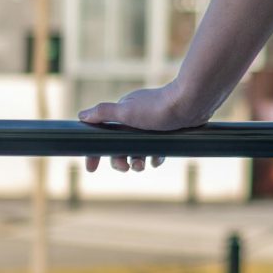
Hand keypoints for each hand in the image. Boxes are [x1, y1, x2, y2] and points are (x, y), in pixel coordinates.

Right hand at [78, 83, 203, 173]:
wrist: (190, 104)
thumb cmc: (157, 107)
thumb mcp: (126, 111)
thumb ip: (103, 113)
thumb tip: (82, 115)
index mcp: (122, 115)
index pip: (102, 136)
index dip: (95, 152)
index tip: (91, 168)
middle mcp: (134, 121)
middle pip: (120, 147)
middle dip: (119, 160)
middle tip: (125, 168)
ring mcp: (150, 128)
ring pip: (138, 151)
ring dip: (137, 162)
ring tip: (142, 165)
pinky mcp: (165, 133)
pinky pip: (155, 151)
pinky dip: (154, 157)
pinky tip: (157, 159)